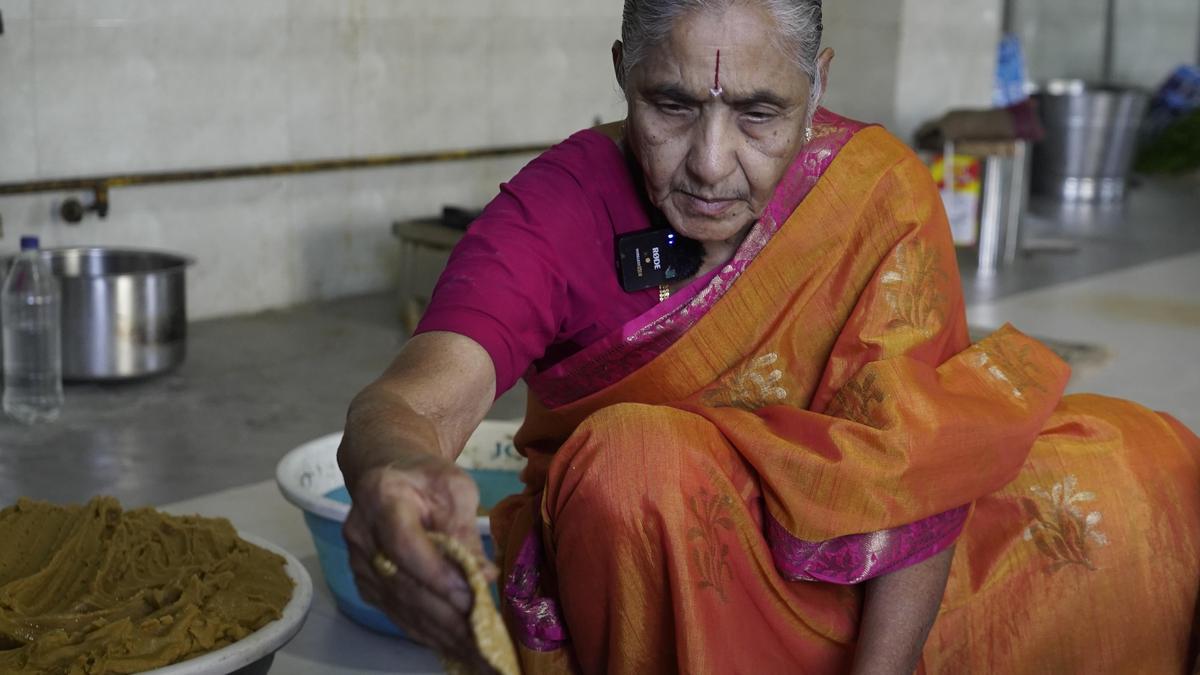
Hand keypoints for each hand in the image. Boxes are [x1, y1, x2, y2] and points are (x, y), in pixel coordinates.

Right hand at [342, 451, 498, 666]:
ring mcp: (359, 562)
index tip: (472, 595)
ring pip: (399, 605)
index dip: (436, 574)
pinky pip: (396, 613)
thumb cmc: (426, 478)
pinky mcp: (366, 583)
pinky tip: (455, 645)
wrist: (389, 474)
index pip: (404, 543)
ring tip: (476, 650)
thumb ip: (465, 529)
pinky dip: (427, 632)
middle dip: (445, 614)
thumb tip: (483, 575)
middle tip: (483, 634)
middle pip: (402, 583)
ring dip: (439, 632)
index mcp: (381, 498)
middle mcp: (361, 534)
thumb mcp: (455, 488)